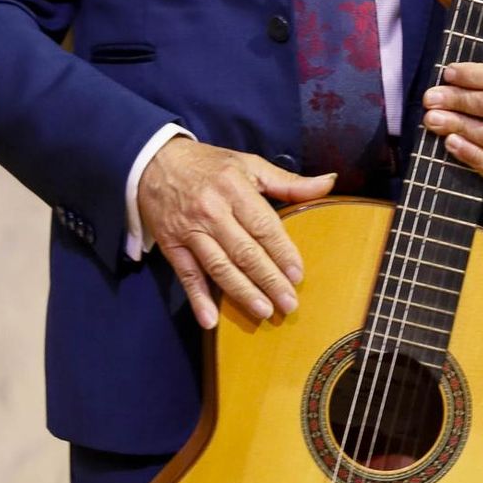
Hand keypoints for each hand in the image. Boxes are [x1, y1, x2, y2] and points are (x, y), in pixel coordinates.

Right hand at [137, 140, 329, 330]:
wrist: (154, 162)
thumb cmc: (210, 165)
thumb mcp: (249, 164)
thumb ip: (288, 181)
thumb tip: (328, 182)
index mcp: (234, 187)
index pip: (263, 225)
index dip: (282, 252)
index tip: (298, 275)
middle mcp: (211, 210)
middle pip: (244, 251)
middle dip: (269, 280)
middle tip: (289, 304)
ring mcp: (189, 229)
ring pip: (219, 266)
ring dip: (242, 292)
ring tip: (264, 312)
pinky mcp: (171, 245)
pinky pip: (187, 275)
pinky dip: (197, 298)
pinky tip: (211, 320)